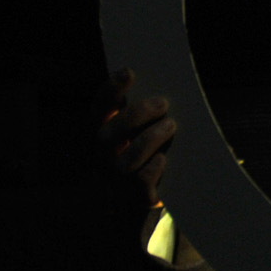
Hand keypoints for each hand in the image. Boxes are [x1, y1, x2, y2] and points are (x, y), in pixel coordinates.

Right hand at [94, 68, 174, 205]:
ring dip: (147, 141)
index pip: (100, 109)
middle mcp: (104, 156)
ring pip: (123, 162)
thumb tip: (166, 88)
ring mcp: (118, 179)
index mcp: (106, 133)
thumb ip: (150, 111)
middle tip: (162, 103)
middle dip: (134, 116)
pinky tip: (162, 159)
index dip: (110, 90)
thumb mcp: (149, 128)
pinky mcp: (136, 198)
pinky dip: (150, 171)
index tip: (130, 72)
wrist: (156, 197)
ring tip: (170, 125)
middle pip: (107, 135)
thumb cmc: (155, 150)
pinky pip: (139, 185)